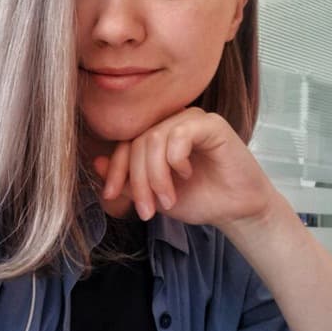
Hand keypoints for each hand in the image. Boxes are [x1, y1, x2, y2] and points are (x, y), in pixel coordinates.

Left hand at [92, 107, 277, 228]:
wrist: (235, 210)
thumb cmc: (199, 199)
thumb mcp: (153, 194)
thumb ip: (127, 180)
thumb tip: (96, 163)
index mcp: (157, 135)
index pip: (125, 143)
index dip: (115, 169)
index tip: (110, 195)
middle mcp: (172, 122)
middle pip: (137, 143)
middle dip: (137, 181)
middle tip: (147, 209)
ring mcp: (191, 120)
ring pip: (153, 139)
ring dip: (156, 176)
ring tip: (168, 200)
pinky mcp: (211, 124)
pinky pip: (179, 133)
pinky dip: (175, 159)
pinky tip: (187, 174)